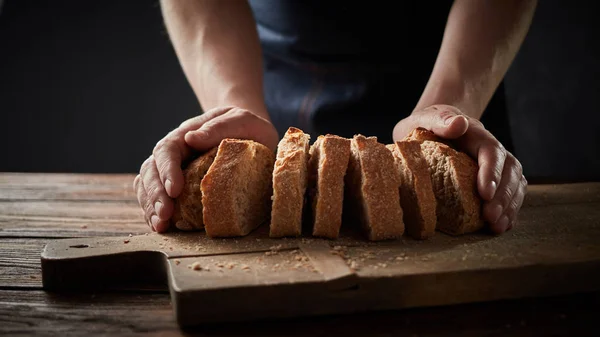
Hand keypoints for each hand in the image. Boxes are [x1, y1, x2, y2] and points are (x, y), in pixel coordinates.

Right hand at [133, 106, 278, 232]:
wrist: (255, 136)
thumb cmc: (249, 128)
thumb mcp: (242, 121)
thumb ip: (218, 128)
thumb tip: (190, 139)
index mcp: (186, 135)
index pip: (167, 150)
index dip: (167, 170)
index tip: (174, 190)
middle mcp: (175, 153)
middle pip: (152, 170)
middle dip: (155, 194)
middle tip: (165, 215)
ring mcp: (174, 170)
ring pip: (148, 185)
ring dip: (151, 206)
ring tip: (160, 226)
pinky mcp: (180, 187)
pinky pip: (158, 198)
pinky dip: (155, 212)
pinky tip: (162, 227)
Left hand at [392, 104, 526, 233]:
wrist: (431, 126)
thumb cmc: (426, 124)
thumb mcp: (426, 119)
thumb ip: (440, 120)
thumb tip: (459, 123)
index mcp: (476, 134)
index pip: (491, 151)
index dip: (491, 172)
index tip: (485, 193)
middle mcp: (491, 149)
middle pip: (509, 169)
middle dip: (503, 195)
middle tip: (490, 217)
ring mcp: (495, 164)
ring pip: (515, 183)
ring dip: (509, 206)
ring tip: (497, 226)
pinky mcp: (494, 179)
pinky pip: (510, 193)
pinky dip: (509, 210)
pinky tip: (501, 226)